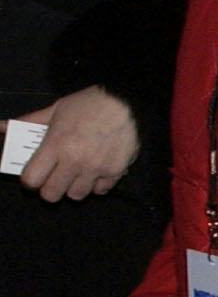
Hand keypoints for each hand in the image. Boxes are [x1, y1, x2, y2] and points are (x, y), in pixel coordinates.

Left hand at [21, 88, 138, 201]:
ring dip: (74, 187)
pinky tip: (96, 172)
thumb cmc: (89, 103)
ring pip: (76, 195)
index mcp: (56, 144)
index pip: (32, 179)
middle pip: (52, 194)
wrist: (126, 101)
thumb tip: (3, 127)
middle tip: (54, 177)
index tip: (35, 174)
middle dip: (50, 188)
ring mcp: (96, 169)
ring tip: (77, 173)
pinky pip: (100, 191)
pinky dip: (96, 185)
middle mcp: (74, 161)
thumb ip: (31, 122)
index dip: (30, 179)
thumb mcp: (56, 109)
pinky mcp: (115, 172)